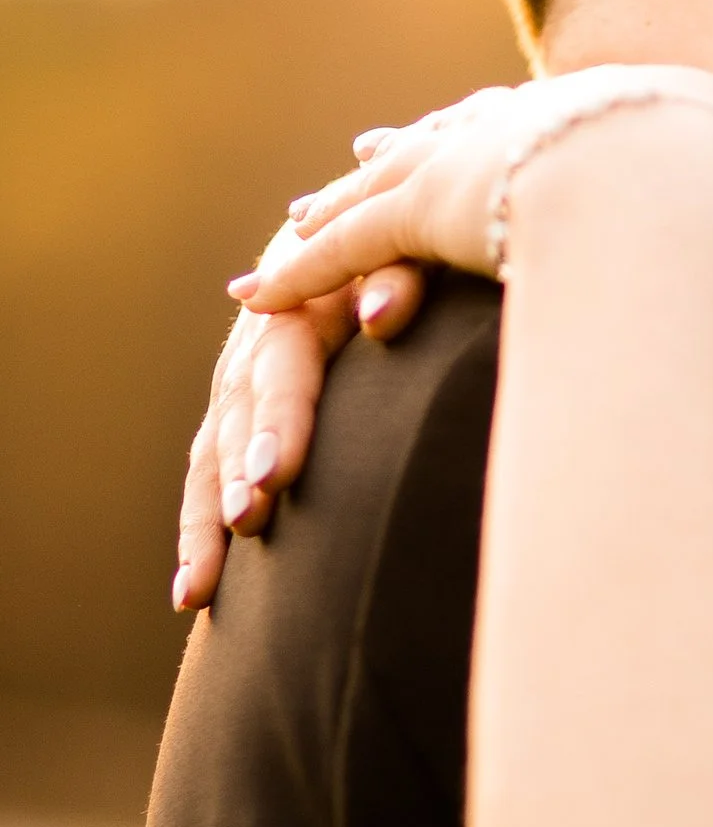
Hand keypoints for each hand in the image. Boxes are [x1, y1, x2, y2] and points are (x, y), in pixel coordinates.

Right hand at [172, 201, 427, 608]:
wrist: (350, 233)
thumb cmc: (392, 246)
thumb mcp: (402, 250)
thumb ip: (398, 278)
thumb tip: (383, 315)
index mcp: (292, 307)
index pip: (282, 372)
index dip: (277, 423)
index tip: (273, 476)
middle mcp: (250, 350)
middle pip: (236, 423)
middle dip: (237, 479)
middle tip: (247, 525)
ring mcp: (235, 387)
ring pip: (208, 461)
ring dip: (204, 524)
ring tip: (200, 590)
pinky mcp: (235, 417)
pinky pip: (208, 478)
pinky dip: (200, 532)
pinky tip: (197, 593)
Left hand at [230, 69, 712, 315]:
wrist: (673, 162)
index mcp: (596, 116)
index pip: (541, 122)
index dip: (507, 127)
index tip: (480, 127)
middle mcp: (521, 127)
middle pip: (448, 137)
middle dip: (408, 150)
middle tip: (366, 152)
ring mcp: (467, 165)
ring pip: (382, 188)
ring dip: (335, 208)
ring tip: (292, 224)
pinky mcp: (425, 210)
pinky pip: (345, 247)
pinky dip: (299, 269)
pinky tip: (254, 291)